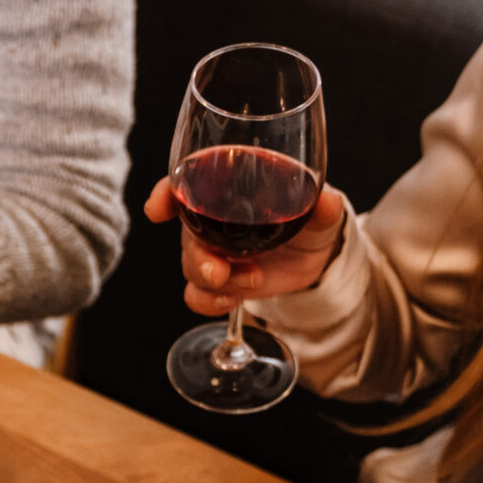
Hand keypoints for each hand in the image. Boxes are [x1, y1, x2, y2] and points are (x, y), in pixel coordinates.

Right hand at [144, 180, 348, 314]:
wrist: (316, 258)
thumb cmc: (312, 219)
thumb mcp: (322, 210)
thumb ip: (322, 205)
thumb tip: (324, 201)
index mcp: (231, 184)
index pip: (189, 180)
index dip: (167, 193)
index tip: (158, 209)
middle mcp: (212, 215)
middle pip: (185, 230)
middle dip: (195, 254)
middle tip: (217, 270)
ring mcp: (213, 250)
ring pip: (190, 265)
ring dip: (209, 280)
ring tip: (250, 280)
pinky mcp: (219, 281)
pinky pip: (197, 295)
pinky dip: (208, 302)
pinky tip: (231, 301)